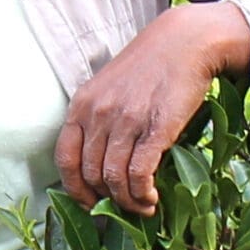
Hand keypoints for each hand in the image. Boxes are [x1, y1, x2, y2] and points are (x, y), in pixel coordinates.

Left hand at [55, 2, 249, 217]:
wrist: (185, 42)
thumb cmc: (149, 67)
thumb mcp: (110, 88)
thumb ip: (100, 120)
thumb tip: (102, 167)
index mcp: (81, 105)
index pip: (65, 159)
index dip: (75, 189)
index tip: (90, 202)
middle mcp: (98, 114)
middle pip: (90, 175)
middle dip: (105, 200)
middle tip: (124, 207)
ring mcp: (125, 122)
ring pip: (114, 179)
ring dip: (128, 202)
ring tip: (143, 206)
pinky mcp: (154, 129)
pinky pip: (139, 175)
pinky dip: (142, 194)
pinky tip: (152, 197)